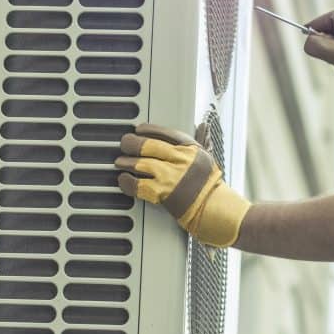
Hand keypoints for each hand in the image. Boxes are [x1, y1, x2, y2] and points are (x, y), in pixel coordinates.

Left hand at [115, 123, 250, 247]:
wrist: (213, 209)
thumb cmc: (209, 185)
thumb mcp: (206, 158)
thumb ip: (198, 141)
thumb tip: (202, 125)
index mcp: (190, 149)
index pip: (166, 132)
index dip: (149, 129)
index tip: (138, 129)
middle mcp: (180, 160)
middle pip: (149, 145)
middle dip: (132, 143)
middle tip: (125, 143)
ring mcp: (171, 176)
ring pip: (141, 163)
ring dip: (126, 162)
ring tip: (120, 162)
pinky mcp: (163, 193)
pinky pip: (139, 185)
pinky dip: (127, 182)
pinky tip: (123, 179)